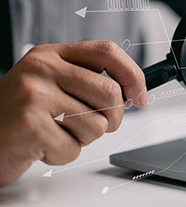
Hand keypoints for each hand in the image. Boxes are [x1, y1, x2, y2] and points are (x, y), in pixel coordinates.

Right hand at [0, 41, 147, 186]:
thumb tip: (135, 92)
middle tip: (91, 125)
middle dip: (111, 118)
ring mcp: (34, 96)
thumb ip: (89, 81)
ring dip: (82, 138)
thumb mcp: (52, 83)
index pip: (107, 51)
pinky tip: (41, 146)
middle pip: (110, 93)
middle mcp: (42, 69)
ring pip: (97, 125)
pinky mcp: (30, 126)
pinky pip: (73, 148)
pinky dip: (62, 154)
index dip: (133, 74)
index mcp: (51, 54)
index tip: (140, 95)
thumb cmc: (23, 113)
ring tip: (55, 132)